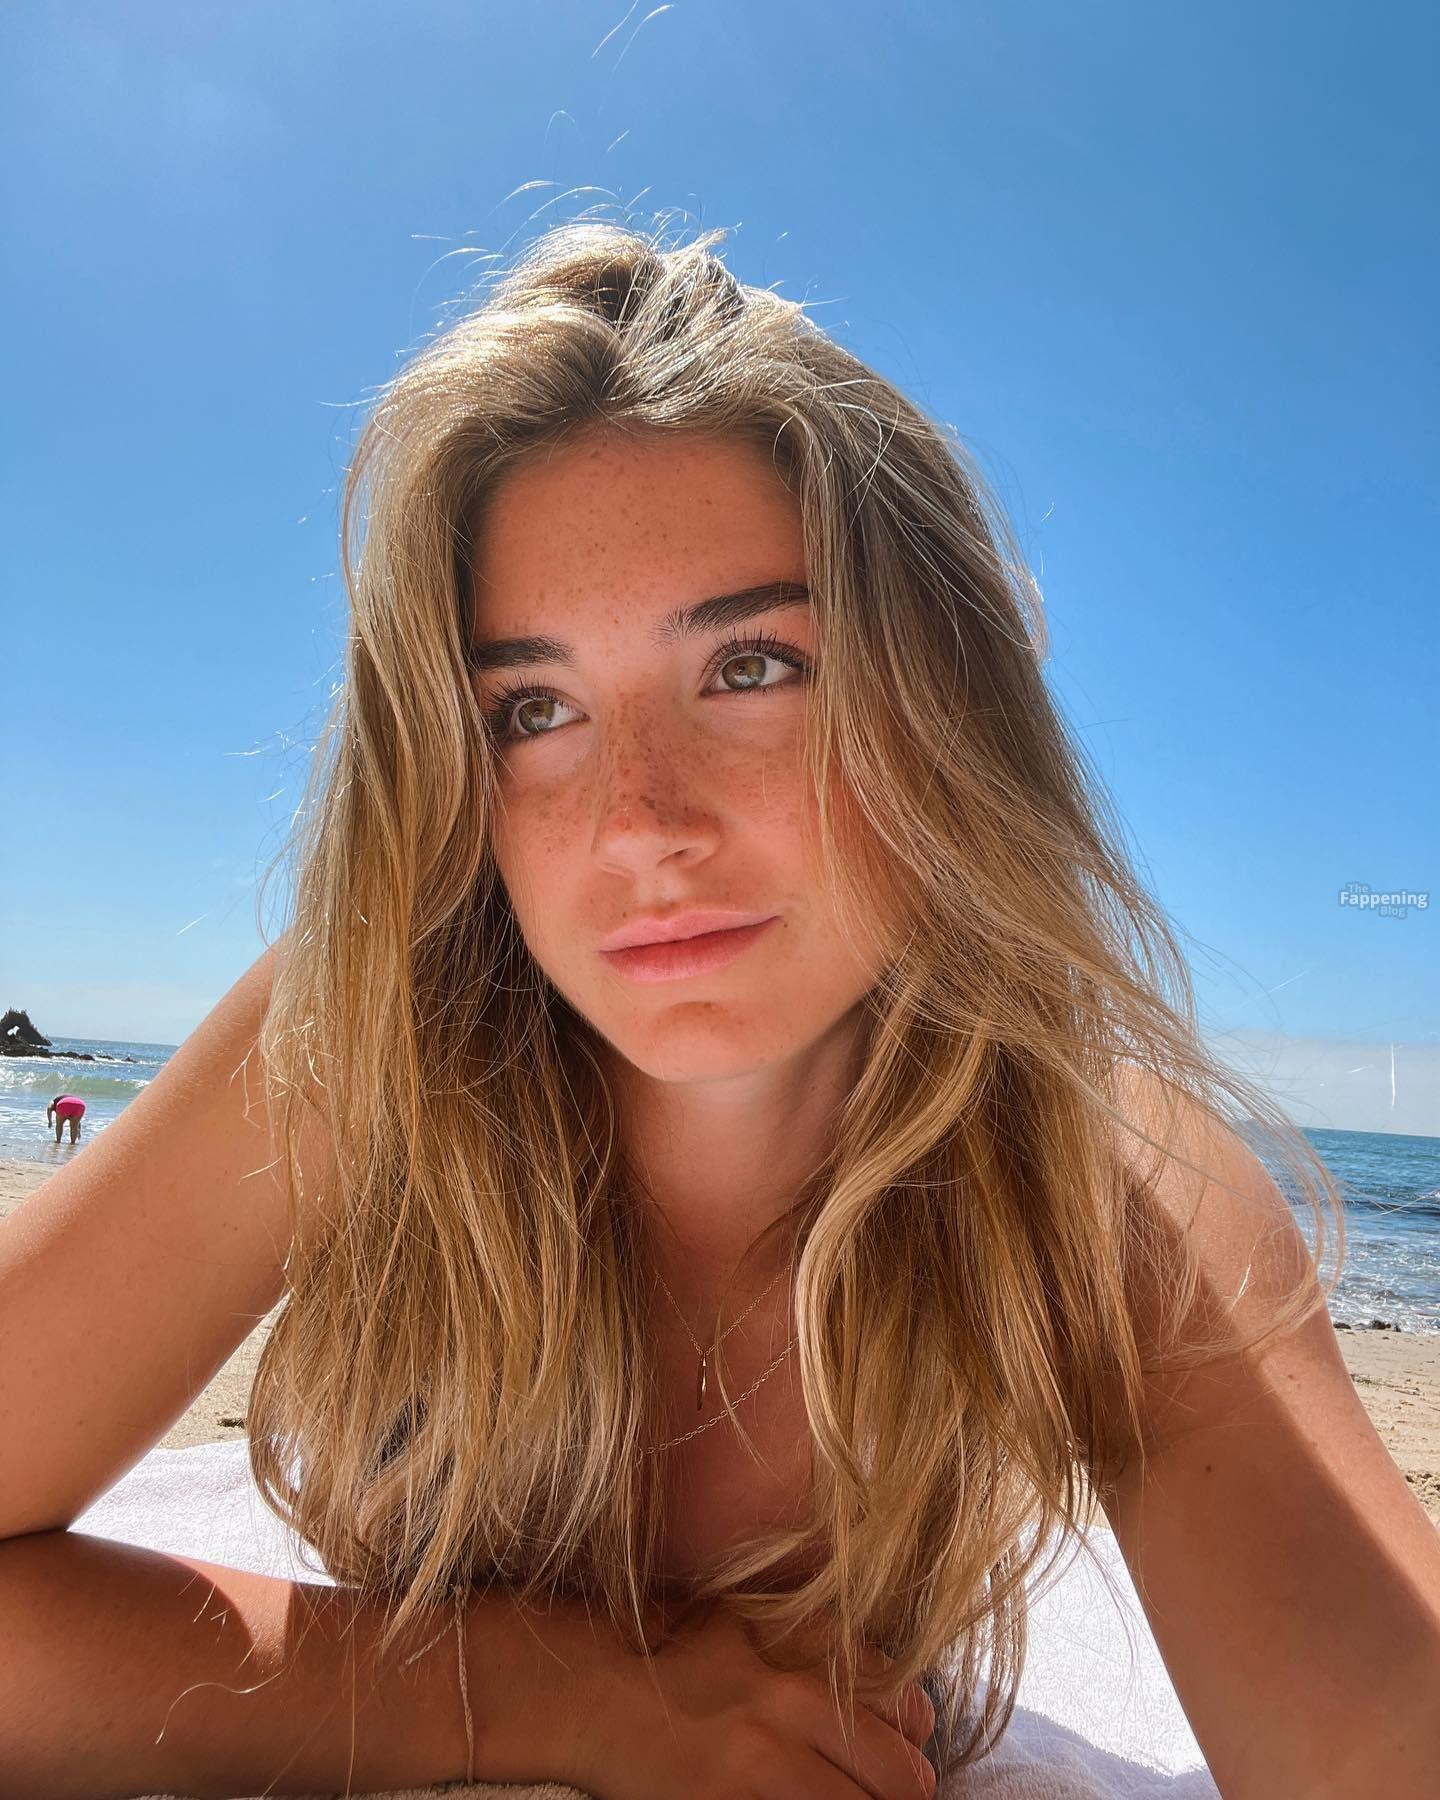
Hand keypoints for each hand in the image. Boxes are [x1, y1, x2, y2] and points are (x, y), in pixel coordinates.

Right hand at [572, 1595, 937, 1799]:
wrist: (591, 1692)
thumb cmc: (672, 1651)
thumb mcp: (754, 1624)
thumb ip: (826, 1647)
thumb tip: (904, 1702)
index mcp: (807, 1661)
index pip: (912, 1714)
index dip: (912, 1744)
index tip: (897, 1759)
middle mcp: (794, 1712)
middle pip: (902, 1780)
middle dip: (901, 1796)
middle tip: (877, 1796)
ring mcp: (761, 1771)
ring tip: (838, 1799)